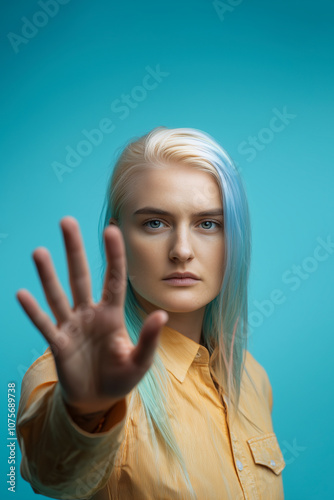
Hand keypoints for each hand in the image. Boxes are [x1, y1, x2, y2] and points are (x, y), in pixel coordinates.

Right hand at [16, 216, 167, 415]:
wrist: (98, 400)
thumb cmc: (121, 377)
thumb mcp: (140, 361)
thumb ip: (149, 339)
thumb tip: (162, 315)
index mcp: (112, 314)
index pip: (114, 279)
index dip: (114, 255)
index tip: (112, 229)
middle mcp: (90, 314)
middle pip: (81, 276)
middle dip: (75, 250)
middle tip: (67, 221)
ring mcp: (72, 326)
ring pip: (59, 296)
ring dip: (48, 276)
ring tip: (39, 251)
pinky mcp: (58, 344)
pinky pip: (44, 324)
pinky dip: (34, 311)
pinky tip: (22, 294)